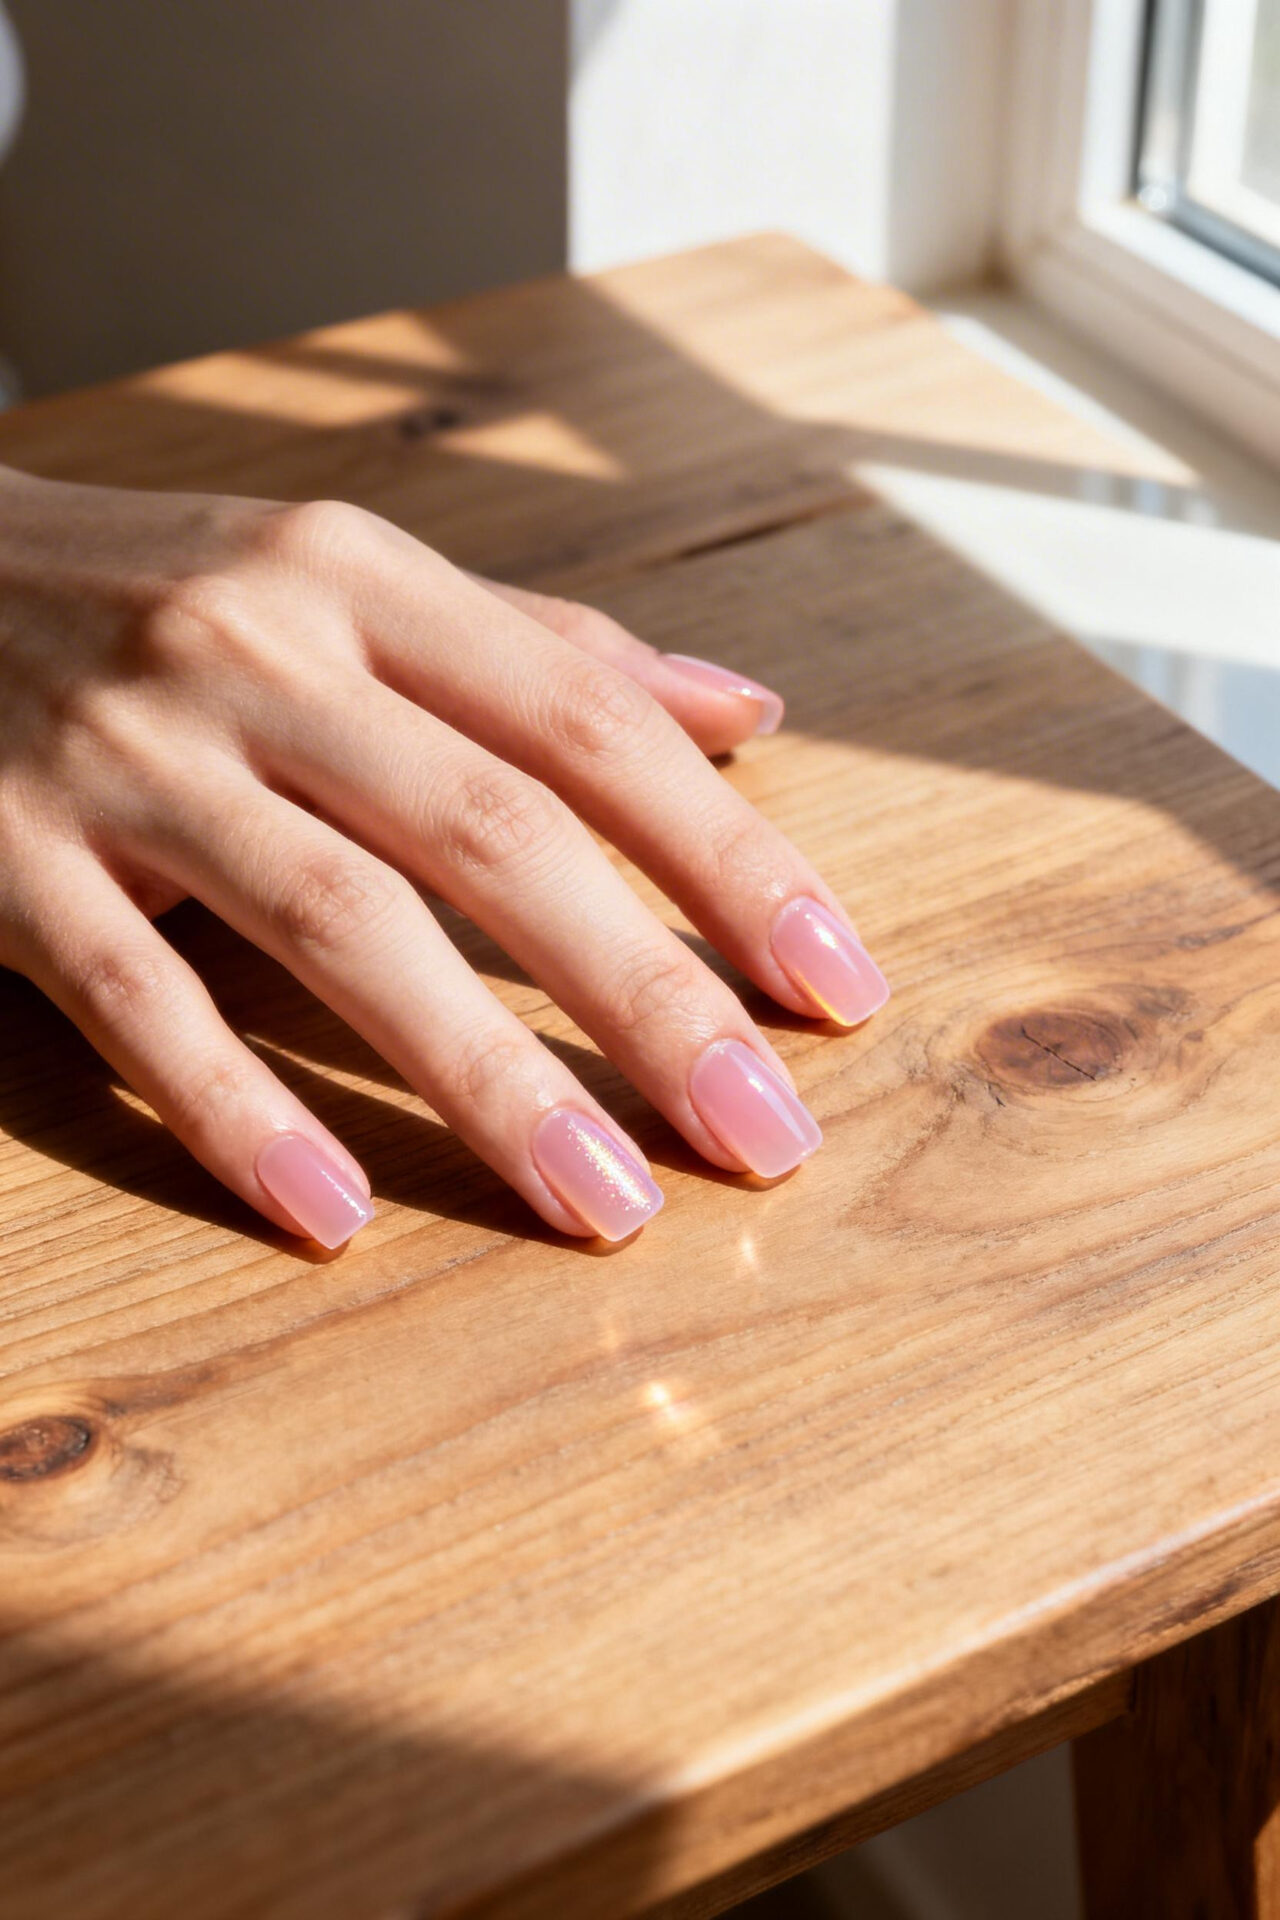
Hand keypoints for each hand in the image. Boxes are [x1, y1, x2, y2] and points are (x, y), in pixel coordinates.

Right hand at [0, 468, 888, 1245]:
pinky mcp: (5, 854)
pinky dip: (235, 1112)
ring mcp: (128, 755)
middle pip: (494, 835)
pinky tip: (332, 1218)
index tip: (837, 987)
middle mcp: (259, 649)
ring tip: (604, 1206)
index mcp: (365, 579)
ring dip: (487, 1078)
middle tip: (767, 1138)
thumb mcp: (354, 580)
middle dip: (648, 997)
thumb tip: (748, 714)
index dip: (730, 862)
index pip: (590, 727)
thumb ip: (550, 650)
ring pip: (340, 924)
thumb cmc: (165, 593)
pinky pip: (133, 1000)